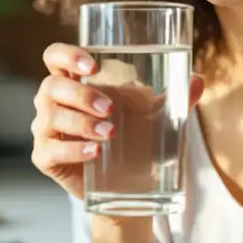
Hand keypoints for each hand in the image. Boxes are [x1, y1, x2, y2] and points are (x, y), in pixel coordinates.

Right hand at [30, 43, 203, 198]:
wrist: (126, 187)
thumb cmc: (133, 139)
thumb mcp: (155, 117)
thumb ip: (175, 98)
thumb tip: (197, 80)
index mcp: (73, 81)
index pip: (54, 56)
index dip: (67, 55)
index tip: (92, 65)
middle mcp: (52, 102)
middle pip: (51, 86)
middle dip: (81, 94)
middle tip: (111, 108)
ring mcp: (45, 130)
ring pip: (50, 117)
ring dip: (81, 123)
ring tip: (110, 133)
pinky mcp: (45, 158)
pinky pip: (51, 151)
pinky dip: (74, 150)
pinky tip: (95, 153)